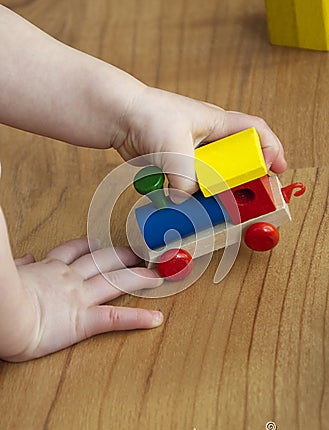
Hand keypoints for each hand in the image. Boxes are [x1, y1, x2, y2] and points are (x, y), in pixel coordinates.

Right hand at [2, 239, 162, 361]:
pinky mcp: (84, 321)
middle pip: (102, 261)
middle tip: (137, 253)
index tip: (99, 242)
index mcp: (51, 268)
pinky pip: (116, 319)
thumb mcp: (10, 272)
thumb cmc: (2, 296)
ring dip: (138, 278)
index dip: (90, 245)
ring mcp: (80, 298)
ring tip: (154, 278)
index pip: (74, 251)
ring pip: (115, 282)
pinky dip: (138, 319)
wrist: (5, 314)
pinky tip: (155, 318)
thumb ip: (22, 265)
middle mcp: (70, 279)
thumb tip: (27, 259)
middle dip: (122, 256)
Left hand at [114, 86, 286, 194]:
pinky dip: (192, 195)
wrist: (118, 116)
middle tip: (249, 197)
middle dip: (245, 179)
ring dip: (217, 192)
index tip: (278, 169)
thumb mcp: (172, 145)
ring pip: (214, 176)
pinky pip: (191, 184)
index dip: (271, 149)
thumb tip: (185, 200)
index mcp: (217, 123)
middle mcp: (208, 138)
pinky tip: (189, 205)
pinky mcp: (176, 165)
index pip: (254, 131)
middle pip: (237, 160)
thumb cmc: (147, 114)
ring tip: (219, 207)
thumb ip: (184, 176)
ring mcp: (191, 153)